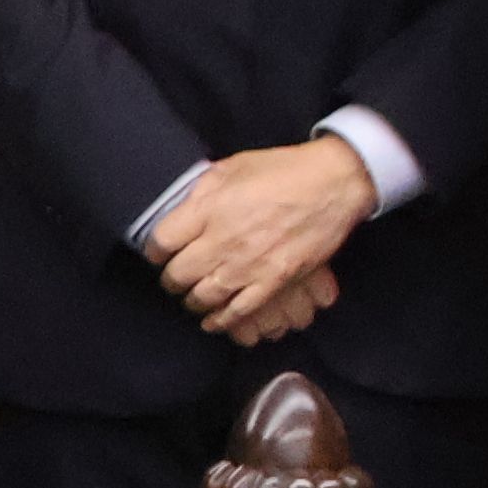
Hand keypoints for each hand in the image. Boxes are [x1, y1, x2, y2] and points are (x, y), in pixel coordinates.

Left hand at [146, 136, 373, 342]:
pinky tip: (213, 320)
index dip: (155, 251)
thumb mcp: (231, 167)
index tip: (159, 252)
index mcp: (208, 210)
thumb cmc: (283, 170)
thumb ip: (201, 191)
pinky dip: (220, 320)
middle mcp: (222, 241)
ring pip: (203, 298)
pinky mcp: (272, 282)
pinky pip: (238, 311)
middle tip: (174, 278)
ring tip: (192, 297)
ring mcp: (247, 265)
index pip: (161, 243)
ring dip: (192, 301)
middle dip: (171, 279)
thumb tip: (180, 209)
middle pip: (178, 275)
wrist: (333, 184)